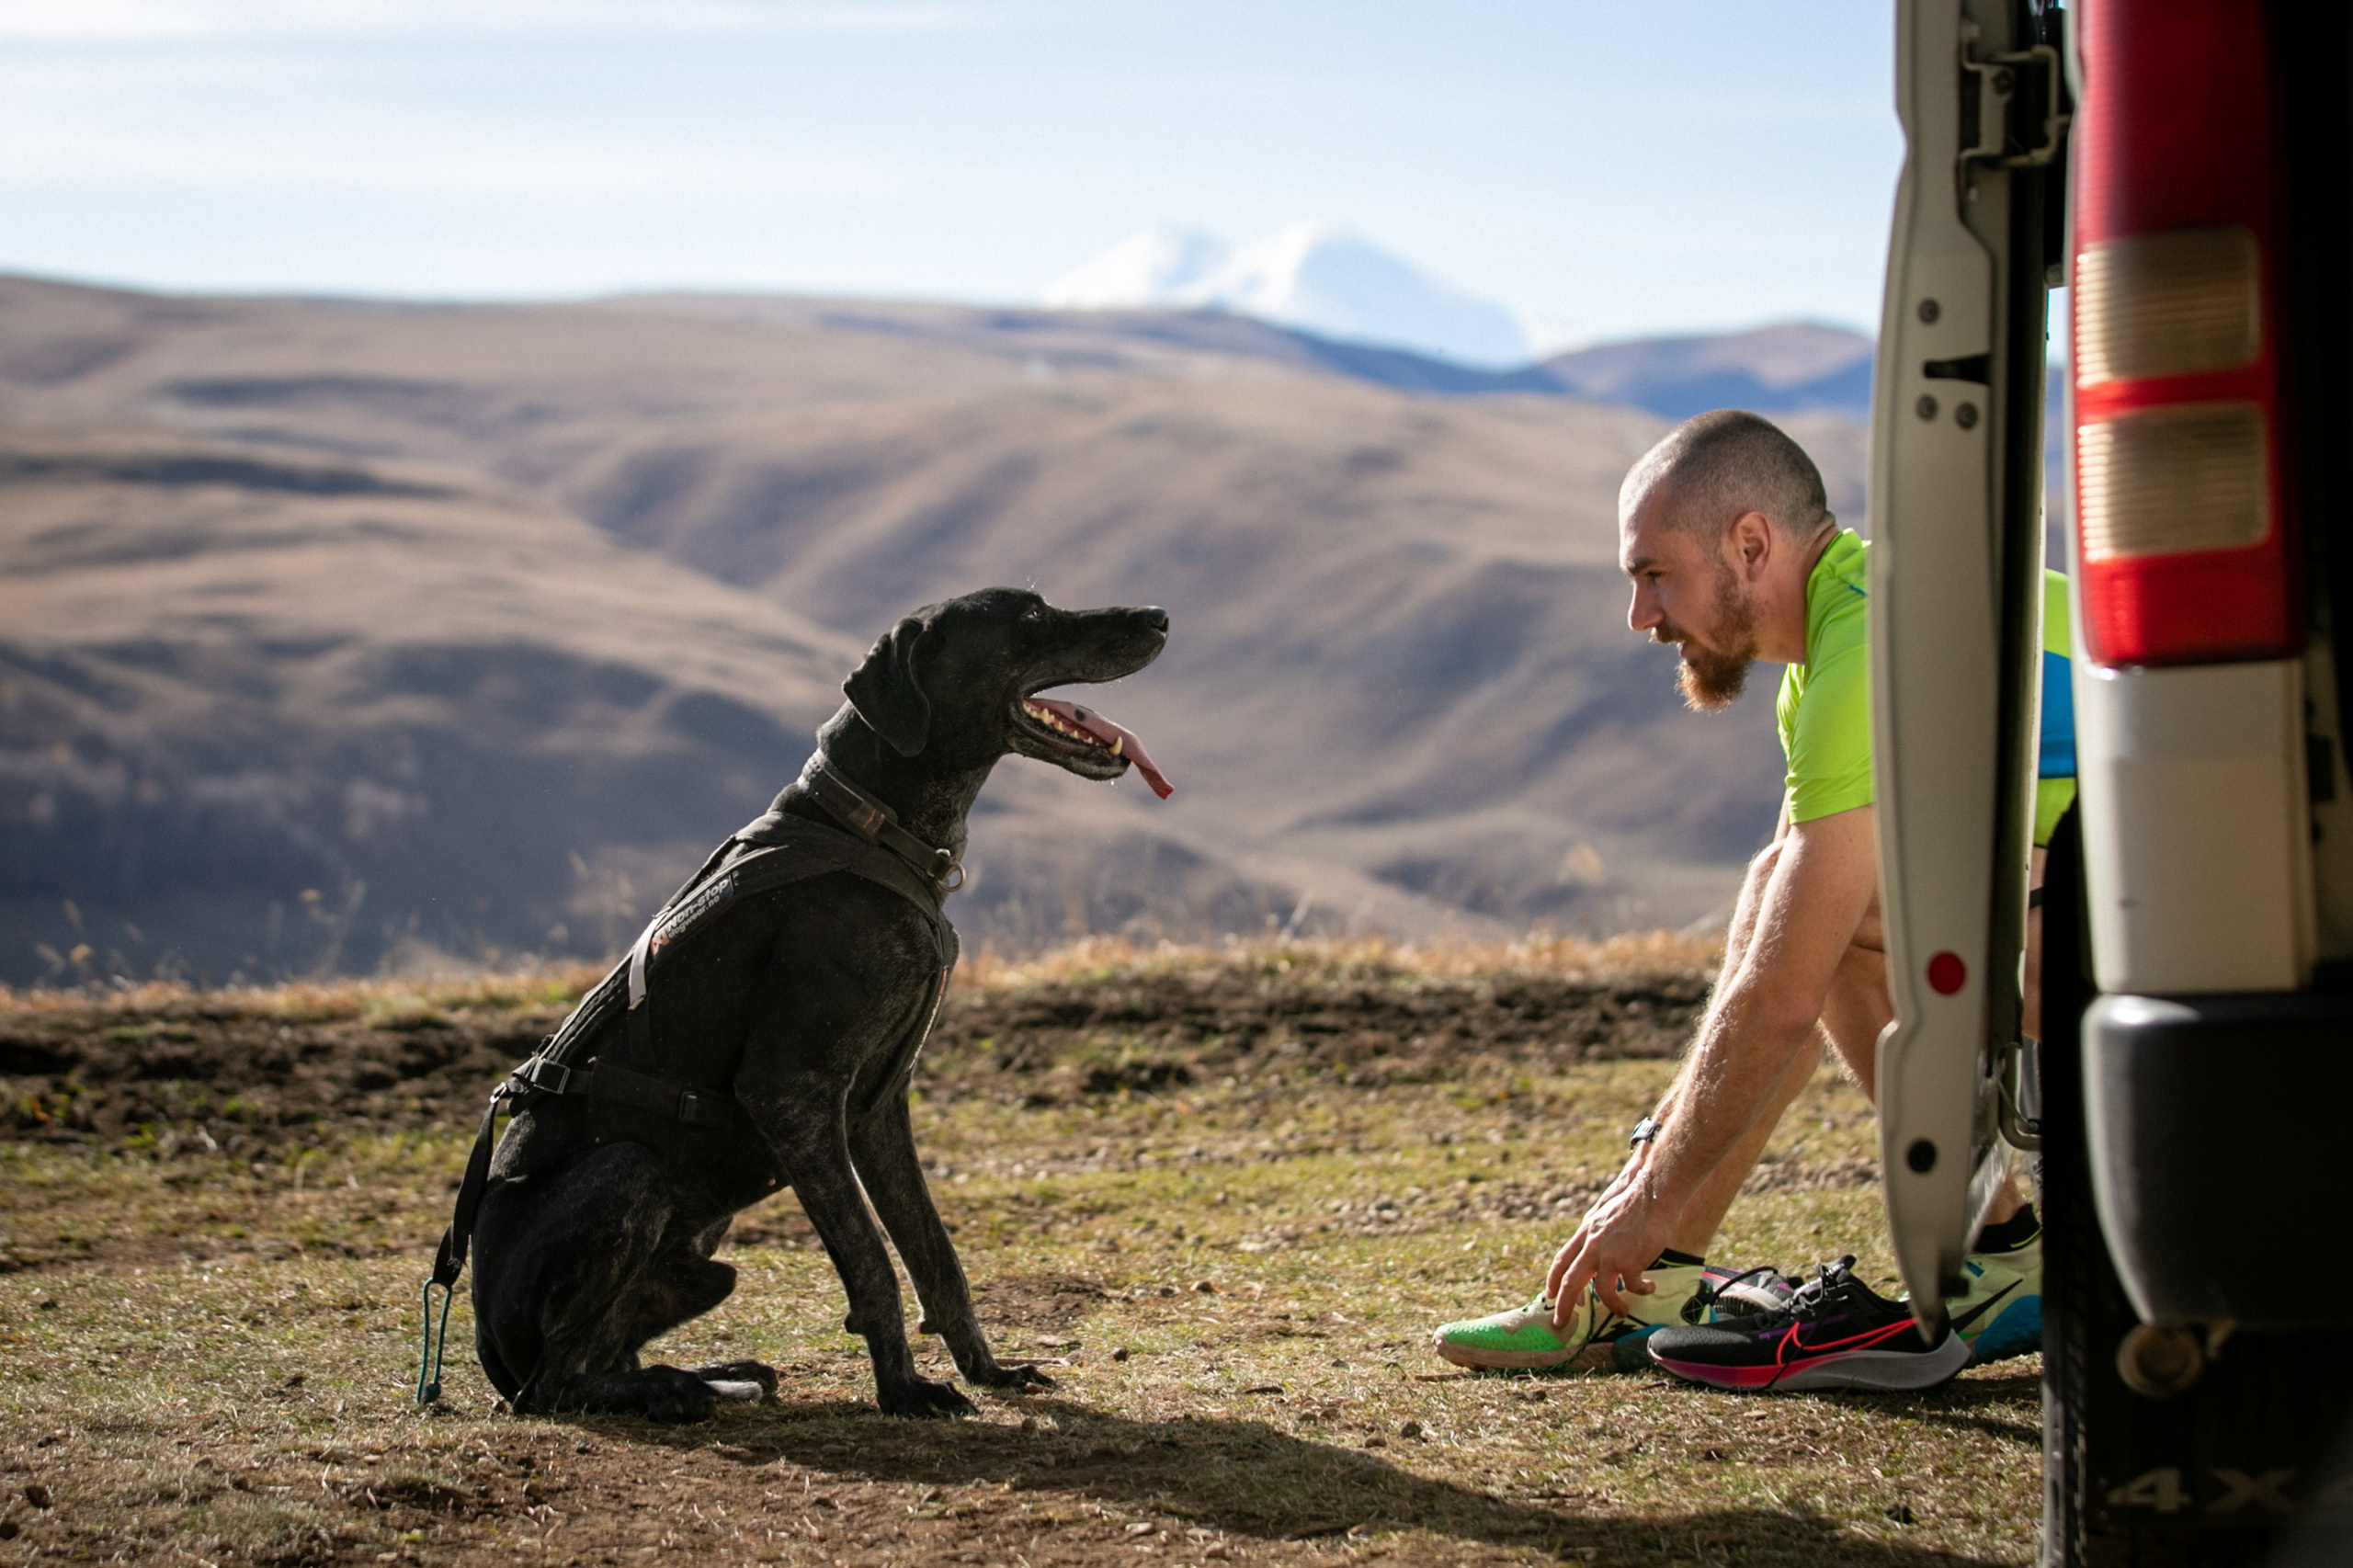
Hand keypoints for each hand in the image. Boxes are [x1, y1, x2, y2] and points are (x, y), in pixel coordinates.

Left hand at [1546, 1153, 1673, 1323]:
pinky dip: (1640, 1290)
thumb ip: (1596, 1229)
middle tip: (1561, 1322)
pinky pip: (1632, 1286)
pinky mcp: (1630, 1261)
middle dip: (1564, 1305)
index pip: (1561, 1260)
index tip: (1549, 1295)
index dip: (1553, 1280)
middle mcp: (1592, 1246)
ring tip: (1621, 1311)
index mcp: (1585, 1233)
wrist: (1652, 1190)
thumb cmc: (1633, 1197)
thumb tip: (1593, 1241)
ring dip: (1611, 1305)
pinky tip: (1649, 1287)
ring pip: (1601, 1291)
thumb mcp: (1603, 1211)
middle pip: (1571, 1282)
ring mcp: (1609, 1255)